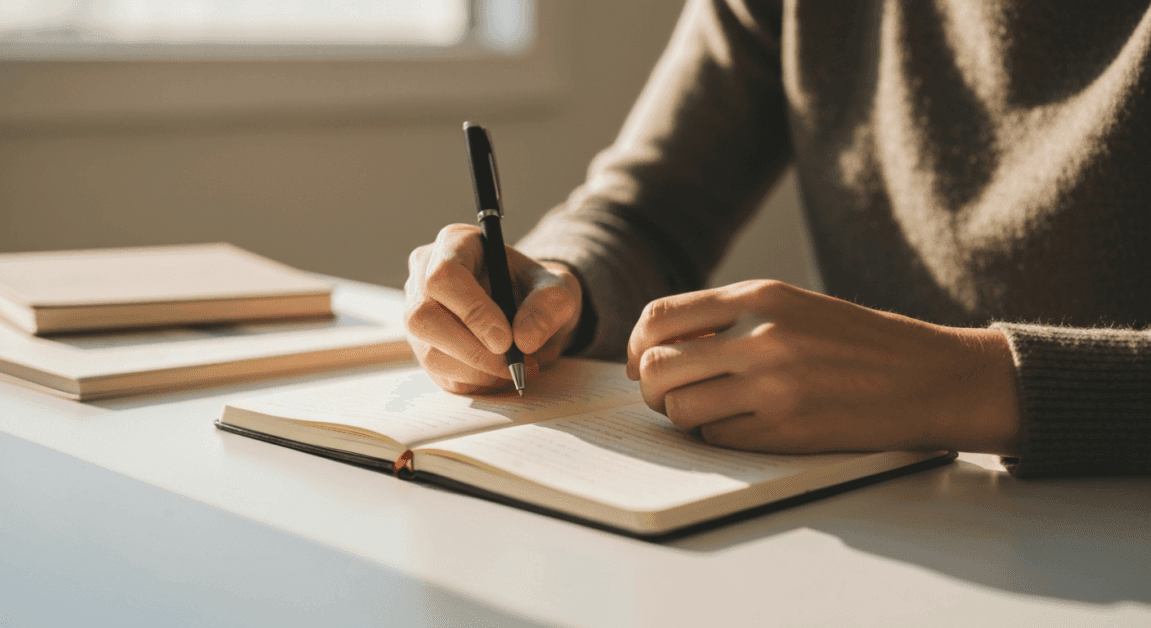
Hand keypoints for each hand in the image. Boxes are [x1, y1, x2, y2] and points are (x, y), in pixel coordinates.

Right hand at [405, 224, 582, 393]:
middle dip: (471, 349)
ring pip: (428, 351)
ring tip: (517, 368)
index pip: (444, 276)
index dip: (472, 311)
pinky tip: (501, 372)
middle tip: (511, 363)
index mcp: (455, 244)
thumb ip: (549, 305)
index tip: (506, 339)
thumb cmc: (538, 290)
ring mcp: (419, 314)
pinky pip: (439, 373)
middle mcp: (424, 275)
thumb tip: (524, 339)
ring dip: (477, 370)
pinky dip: (474, 381)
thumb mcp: (558, 288)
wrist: (530, 311)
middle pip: (423, 317)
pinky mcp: (425, 347)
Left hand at [626, 280, 1019, 454]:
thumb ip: (732, 316)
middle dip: (653, 387)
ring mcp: (773, 386)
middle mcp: (761, 337)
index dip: (639, 345)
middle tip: (670, 394)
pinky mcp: (787, 430)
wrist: (931, 376)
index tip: (644, 362)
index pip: (660, 316)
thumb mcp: (794, 306)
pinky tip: (746, 426)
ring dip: (683, 416)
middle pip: (658, 366)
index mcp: (760, 297)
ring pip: (679, 409)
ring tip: (709, 412)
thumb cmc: (859, 342)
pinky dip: (719, 436)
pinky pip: (717, 438)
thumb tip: (663, 342)